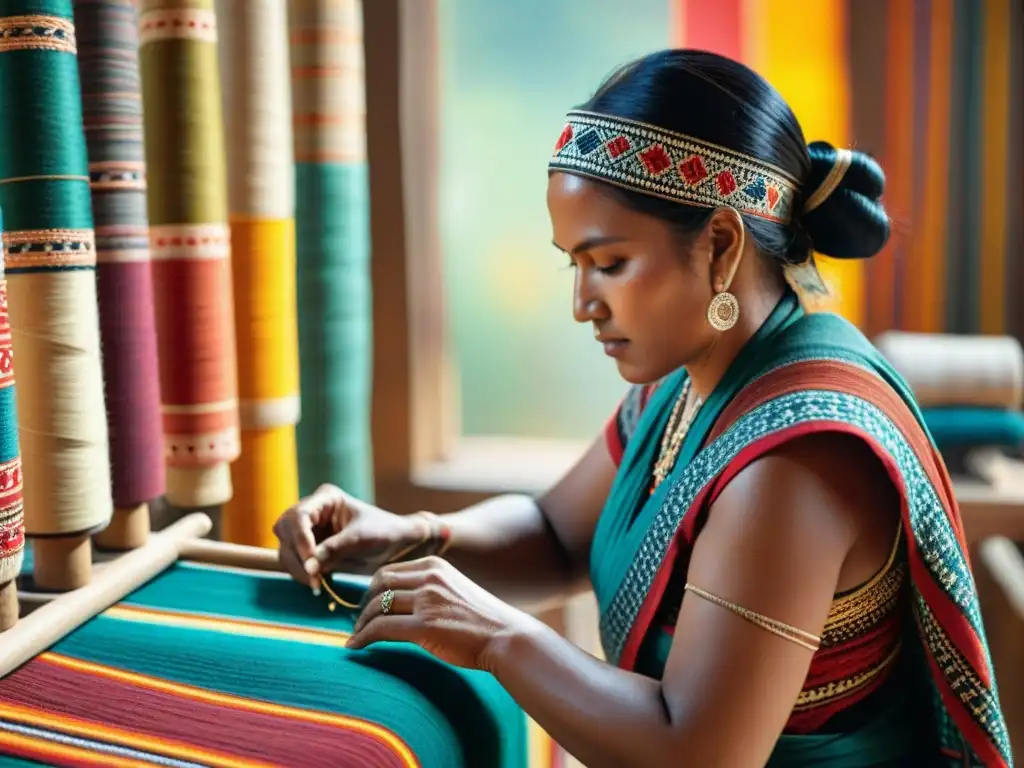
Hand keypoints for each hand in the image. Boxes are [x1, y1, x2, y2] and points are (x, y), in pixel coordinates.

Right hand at [272, 483, 427, 587]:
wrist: (396, 545)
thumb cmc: (383, 532)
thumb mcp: (362, 539)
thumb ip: (335, 549)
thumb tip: (310, 565)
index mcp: (326, 499)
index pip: (299, 515)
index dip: (300, 538)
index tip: (311, 561)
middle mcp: (313, 512)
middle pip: (286, 531)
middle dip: (297, 556)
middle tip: (314, 578)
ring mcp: (308, 531)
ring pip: (286, 549)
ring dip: (298, 569)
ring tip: (318, 585)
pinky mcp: (309, 549)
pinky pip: (294, 562)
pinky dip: (302, 575)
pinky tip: (318, 584)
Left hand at [347, 556, 534, 670]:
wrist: (508, 637)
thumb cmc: (484, 620)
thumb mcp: (455, 590)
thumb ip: (431, 589)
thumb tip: (403, 600)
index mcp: (435, 565)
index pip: (389, 571)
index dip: (372, 589)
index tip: (367, 605)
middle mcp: (429, 577)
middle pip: (379, 584)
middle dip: (363, 603)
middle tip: (359, 621)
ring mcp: (427, 601)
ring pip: (377, 606)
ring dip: (360, 623)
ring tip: (356, 637)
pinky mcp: (425, 626)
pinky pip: (381, 629)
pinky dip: (362, 638)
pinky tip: (355, 647)